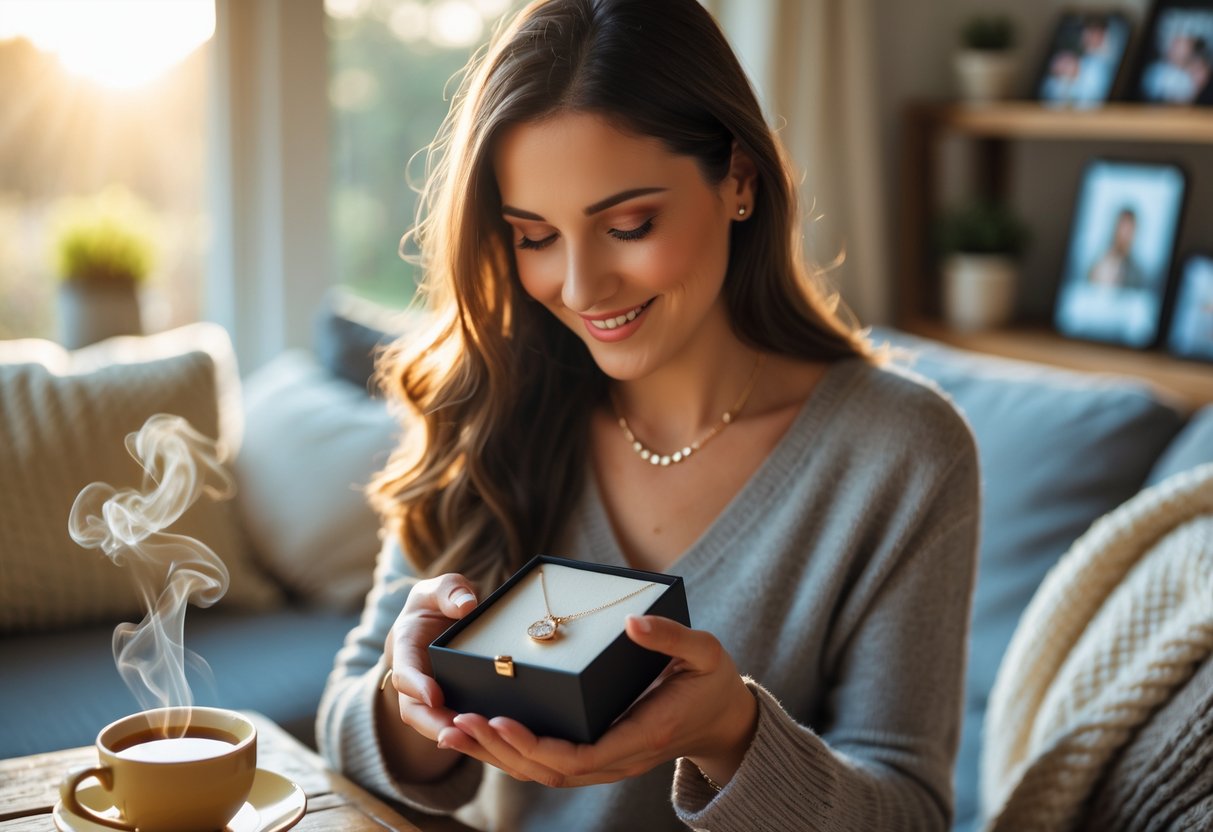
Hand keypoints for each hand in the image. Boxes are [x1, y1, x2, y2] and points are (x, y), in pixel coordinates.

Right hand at [382, 573, 479, 745]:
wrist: (447, 614)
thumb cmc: (442, 599)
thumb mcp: (444, 586)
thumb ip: (451, 590)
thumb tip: (466, 606)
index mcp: (405, 645)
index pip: (404, 669)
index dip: (416, 685)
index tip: (434, 696)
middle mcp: (412, 674)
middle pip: (412, 708)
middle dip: (431, 724)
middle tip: (455, 734)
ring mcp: (427, 692)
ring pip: (430, 722)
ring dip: (449, 734)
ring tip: (474, 744)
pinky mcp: (447, 702)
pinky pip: (451, 722)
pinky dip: (465, 733)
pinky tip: (487, 742)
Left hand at [440, 615, 758, 787]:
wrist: (723, 716)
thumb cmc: (712, 680)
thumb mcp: (705, 651)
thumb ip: (671, 638)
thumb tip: (633, 623)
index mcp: (644, 734)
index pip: (580, 756)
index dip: (536, 745)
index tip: (501, 720)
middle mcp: (622, 758)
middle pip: (550, 771)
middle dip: (501, 750)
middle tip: (459, 721)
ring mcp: (608, 762)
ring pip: (543, 773)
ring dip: (497, 756)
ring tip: (454, 729)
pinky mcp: (597, 755)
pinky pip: (548, 763)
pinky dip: (511, 753)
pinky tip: (480, 732)